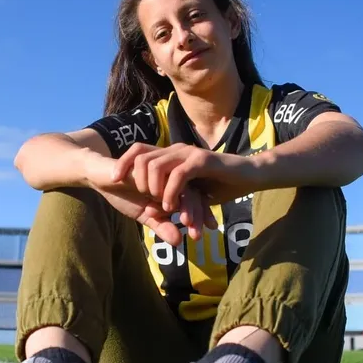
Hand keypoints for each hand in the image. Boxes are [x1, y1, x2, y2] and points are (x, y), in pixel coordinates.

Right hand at [83, 153, 201, 246]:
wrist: (103, 178)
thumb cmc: (126, 196)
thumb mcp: (145, 216)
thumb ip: (162, 226)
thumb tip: (178, 242)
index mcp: (176, 188)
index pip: (196, 201)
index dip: (199, 217)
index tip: (198, 235)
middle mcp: (172, 175)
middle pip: (190, 190)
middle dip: (191, 211)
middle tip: (189, 228)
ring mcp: (160, 166)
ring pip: (174, 180)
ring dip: (171, 197)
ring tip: (164, 213)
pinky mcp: (144, 159)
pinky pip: (153, 170)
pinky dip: (151, 187)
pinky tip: (146, 198)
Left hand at [112, 142, 261, 212]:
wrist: (250, 177)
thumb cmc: (222, 186)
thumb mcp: (191, 196)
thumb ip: (171, 202)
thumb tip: (151, 212)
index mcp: (171, 155)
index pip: (138, 150)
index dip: (122, 162)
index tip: (112, 181)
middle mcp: (177, 150)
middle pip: (142, 156)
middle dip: (135, 178)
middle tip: (141, 199)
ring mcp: (189, 153)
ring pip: (157, 164)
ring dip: (153, 187)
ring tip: (157, 205)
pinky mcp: (202, 161)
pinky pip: (178, 174)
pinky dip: (170, 191)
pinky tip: (169, 206)